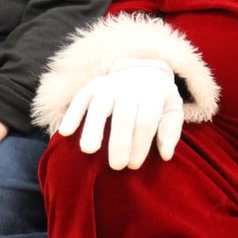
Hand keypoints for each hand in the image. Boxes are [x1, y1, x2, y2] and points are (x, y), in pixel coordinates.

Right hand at [58, 58, 182, 170]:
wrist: (143, 70)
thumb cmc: (158, 100)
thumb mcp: (172, 110)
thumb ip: (170, 131)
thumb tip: (165, 154)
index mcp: (152, 92)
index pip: (145, 121)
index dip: (140, 144)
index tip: (133, 165)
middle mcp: (129, 86)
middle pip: (123, 115)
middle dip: (120, 142)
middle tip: (116, 166)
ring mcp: (109, 84)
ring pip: (99, 106)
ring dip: (93, 128)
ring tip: (88, 151)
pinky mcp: (92, 86)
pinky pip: (80, 98)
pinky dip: (72, 114)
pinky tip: (65, 132)